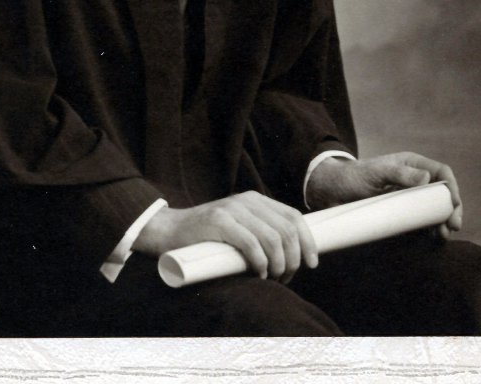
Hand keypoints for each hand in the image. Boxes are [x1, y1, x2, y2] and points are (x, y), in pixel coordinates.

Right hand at [133, 191, 317, 281]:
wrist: (169, 231)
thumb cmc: (207, 236)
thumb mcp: (238, 227)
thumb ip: (259, 232)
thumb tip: (291, 257)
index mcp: (255, 200)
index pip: (293, 216)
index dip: (307, 241)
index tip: (311, 263)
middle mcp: (247, 200)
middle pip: (287, 229)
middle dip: (293, 258)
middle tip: (286, 277)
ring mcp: (232, 209)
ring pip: (273, 238)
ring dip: (279, 264)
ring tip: (273, 278)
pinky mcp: (219, 221)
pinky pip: (251, 243)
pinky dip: (261, 263)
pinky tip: (259, 274)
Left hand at [307, 152, 462, 239]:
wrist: (332, 192)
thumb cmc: (353, 176)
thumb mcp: (376, 172)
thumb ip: (399, 174)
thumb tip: (427, 179)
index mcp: (412, 165)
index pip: (441, 172)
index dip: (451, 187)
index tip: (453, 204)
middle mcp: (414, 181)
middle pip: (442, 194)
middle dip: (450, 209)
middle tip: (453, 226)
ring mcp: (408, 199)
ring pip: (434, 210)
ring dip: (442, 222)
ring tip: (443, 235)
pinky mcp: (401, 214)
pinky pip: (421, 222)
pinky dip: (430, 230)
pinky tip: (433, 238)